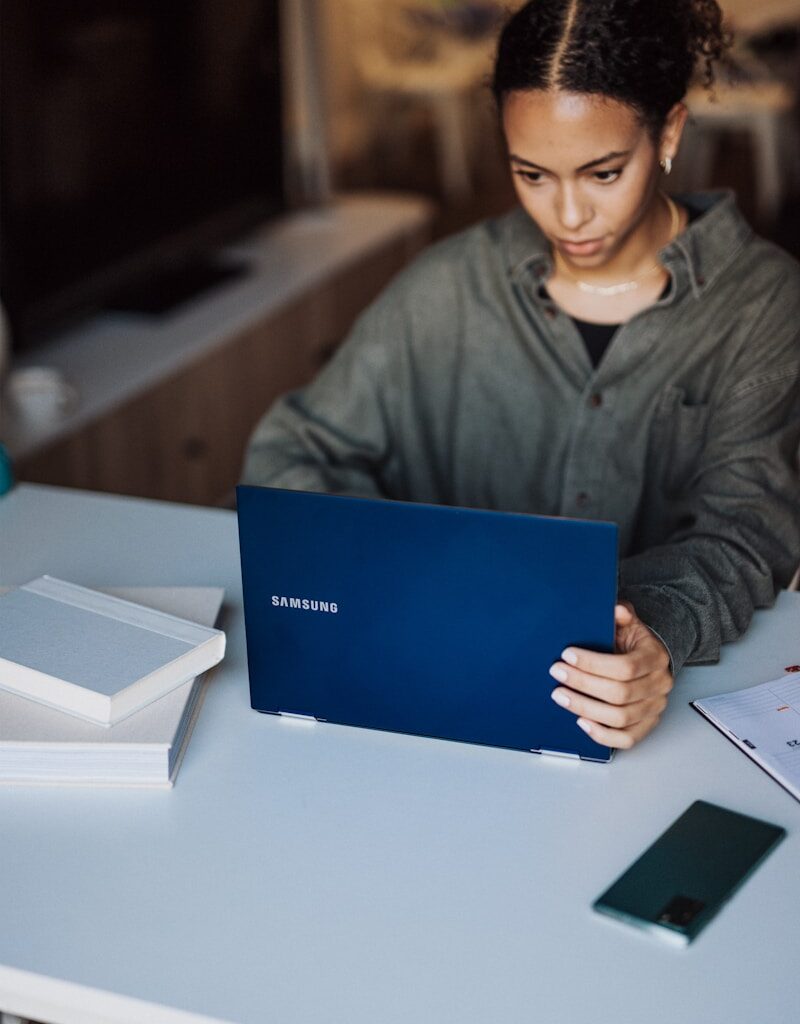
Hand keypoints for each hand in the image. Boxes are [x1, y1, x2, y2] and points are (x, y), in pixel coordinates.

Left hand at [548, 603, 673, 748]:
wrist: (650, 659)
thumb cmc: (634, 642)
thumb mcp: (629, 623)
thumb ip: (622, 615)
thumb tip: (616, 610)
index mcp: (656, 658)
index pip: (625, 667)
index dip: (593, 664)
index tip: (567, 655)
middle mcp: (659, 686)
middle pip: (620, 693)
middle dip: (583, 684)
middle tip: (557, 673)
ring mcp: (654, 708)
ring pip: (620, 718)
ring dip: (585, 708)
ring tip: (561, 696)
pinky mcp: (646, 725)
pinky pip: (626, 739)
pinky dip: (602, 735)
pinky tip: (581, 722)